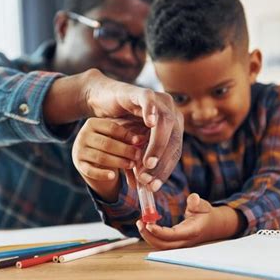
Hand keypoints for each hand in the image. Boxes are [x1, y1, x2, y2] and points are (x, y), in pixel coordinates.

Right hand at [72, 117, 147, 201]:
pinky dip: (102, 174)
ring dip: (118, 162)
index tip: (139, 141)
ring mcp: (79, 150)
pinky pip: (90, 171)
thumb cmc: (107, 143)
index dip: (126, 135)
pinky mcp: (79, 164)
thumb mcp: (115, 137)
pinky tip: (113, 176)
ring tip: (131, 165)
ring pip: (100, 157)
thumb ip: (127, 137)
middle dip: (124, 150)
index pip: (111, 127)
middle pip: (106, 143)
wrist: (90, 157)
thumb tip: (143, 138)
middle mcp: (83, 135)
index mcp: (92, 123)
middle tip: (138, 155)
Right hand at [83, 69, 183, 188]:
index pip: (174, 152)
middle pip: (174, 140)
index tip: (152, 187)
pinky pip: (150, 101)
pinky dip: (151, 111)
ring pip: (166, 123)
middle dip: (161, 163)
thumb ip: (139, 164)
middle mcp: (172, 113)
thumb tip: (143, 188)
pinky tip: (150, 124)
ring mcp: (160, 100)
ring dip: (157, 145)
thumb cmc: (122, 126)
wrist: (104, 100)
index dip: (164, 171)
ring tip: (146, 163)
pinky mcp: (143, 91)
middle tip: (147, 179)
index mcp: (173, 127)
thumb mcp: (132, 148)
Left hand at [136, 193, 243, 249]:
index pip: (173, 235)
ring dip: (148, 237)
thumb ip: (197, 202)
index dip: (159, 232)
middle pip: (163, 245)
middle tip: (140, 222)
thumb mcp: (204, 206)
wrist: (213, 225)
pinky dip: (152, 237)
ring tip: (140, 223)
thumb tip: (193, 198)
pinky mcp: (175, 243)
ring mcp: (179, 244)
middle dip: (149, 236)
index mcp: (192, 231)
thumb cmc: (206, 214)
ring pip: (161, 246)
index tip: (149, 224)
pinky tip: (146, 226)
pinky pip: (161, 244)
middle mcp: (184, 241)